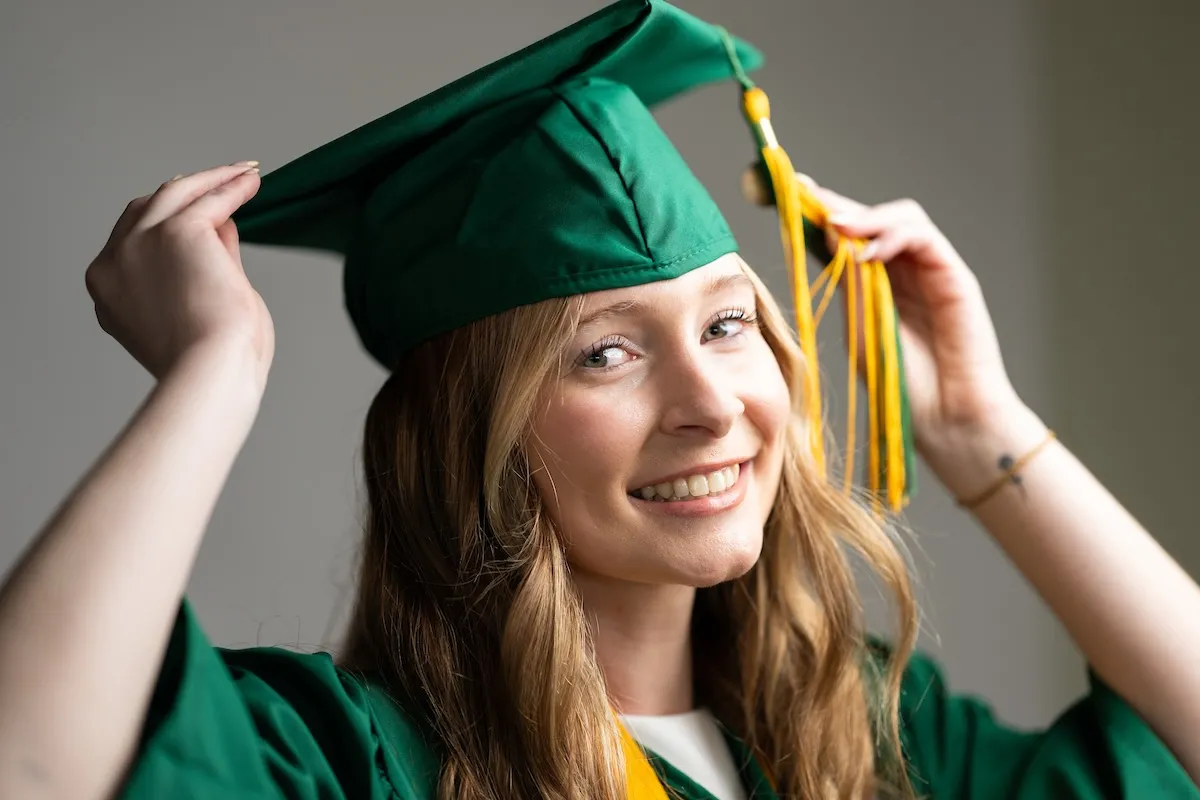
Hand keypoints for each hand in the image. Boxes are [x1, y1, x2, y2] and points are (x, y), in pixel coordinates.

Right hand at [85, 163, 272, 385]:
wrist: (211, 371)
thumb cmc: (211, 360)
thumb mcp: (197, 306)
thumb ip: (202, 264)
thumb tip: (222, 223)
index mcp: (108, 291)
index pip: (133, 242)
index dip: (167, 226)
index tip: (202, 216)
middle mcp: (113, 263)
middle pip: (145, 210)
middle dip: (185, 197)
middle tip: (221, 186)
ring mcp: (139, 244)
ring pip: (174, 194)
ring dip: (211, 180)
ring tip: (245, 173)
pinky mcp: (175, 232)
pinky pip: (209, 199)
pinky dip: (231, 186)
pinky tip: (251, 180)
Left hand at [808, 180, 1022, 452]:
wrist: (943, 416)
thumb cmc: (899, 380)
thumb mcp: (857, 325)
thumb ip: (845, 283)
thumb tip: (822, 237)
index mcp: (873, 281)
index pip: (846, 235)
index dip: (818, 213)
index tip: (784, 196)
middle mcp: (903, 268)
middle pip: (870, 218)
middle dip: (834, 203)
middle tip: (801, 192)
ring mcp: (930, 269)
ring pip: (900, 218)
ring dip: (865, 217)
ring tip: (834, 227)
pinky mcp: (955, 275)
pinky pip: (924, 238)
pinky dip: (893, 236)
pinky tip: (866, 254)